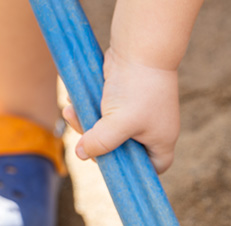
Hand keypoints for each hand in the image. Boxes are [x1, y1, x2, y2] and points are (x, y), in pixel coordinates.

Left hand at [63, 48, 179, 173]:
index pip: (152, 169)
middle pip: (123, 150)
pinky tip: (73, 102)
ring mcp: (139, 114)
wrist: (139, 48)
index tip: (111, 165)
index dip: (133, 172)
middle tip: (82, 137)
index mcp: (161, 141)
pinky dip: (89, 109)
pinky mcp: (124, 99)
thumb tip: (82, 154)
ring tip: (70, 111)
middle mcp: (152, 130)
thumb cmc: (137, 88)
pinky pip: (104, 112)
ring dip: (87, 123)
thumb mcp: (118, 122)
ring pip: (109, 130)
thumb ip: (101, 143)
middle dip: (98, 143)